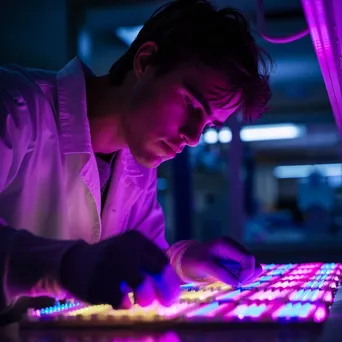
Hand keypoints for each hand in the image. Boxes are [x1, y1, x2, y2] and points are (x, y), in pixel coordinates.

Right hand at [59, 231, 179, 308]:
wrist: (74, 263)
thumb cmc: (109, 260)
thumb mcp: (129, 250)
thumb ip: (150, 260)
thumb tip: (174, 280)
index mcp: (135, 238)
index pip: (162, 260)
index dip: (171, 279)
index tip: (173, 293)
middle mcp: (125, 248)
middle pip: (157, 272)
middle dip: (166, 291)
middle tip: (166, 302)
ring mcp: (111, 265)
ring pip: (143, 288)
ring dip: (146, 299)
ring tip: (141, 300)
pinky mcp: (99, 283)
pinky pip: (123, 302)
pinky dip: (125, 304)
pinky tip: (120, 299)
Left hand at [180, 237, 262, 285]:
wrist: (188, 258)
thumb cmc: (194, 260)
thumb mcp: (203, 266)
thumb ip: (219, 273)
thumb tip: (237, 282)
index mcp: (227, 244)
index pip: (248, 259)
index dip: (246, 273)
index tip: (236, 284)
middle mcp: (234, 247)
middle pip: (254, 264)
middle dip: (247, 277)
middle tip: (234, 284)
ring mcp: (237, 254)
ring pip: (254, 268)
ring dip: (247, 278)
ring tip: (232, 282)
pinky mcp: (237, 261)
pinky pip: (249, 271)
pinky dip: (244, 278)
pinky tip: (232, 280)